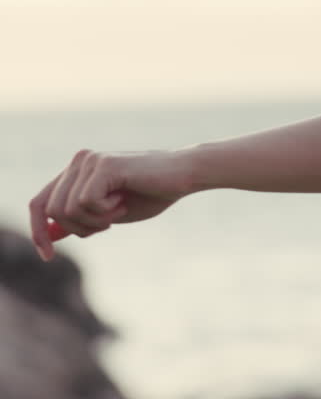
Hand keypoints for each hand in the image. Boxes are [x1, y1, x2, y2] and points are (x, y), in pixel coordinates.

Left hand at [29, 148, 196, 261]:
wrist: (185, 176)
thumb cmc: (153, 194)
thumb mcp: (110, 214)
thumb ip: (80, 220)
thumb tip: (50, 234)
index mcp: (77, 171)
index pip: (39, 203)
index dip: (38, 231)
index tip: (47, 256)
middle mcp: (79, 161)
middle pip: (51, 210)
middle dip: (78, 228)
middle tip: (108, 224)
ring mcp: (89, 160)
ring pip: (67, 209)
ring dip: (95, 220)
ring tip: (120, 210)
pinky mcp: (103, 165)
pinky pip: (85, 202)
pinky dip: (105, 211)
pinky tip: (124, 201)